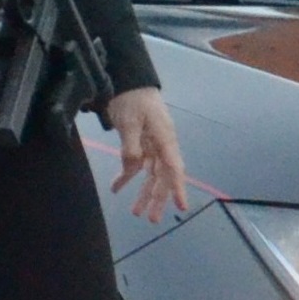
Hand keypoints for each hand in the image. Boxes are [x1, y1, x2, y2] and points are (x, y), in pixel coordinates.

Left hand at [104, 85, 189, 222]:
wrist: (127, 81)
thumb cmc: (132, 98)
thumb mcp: (130, 121)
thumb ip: (131, 145)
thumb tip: (133, 168)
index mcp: (165, 139)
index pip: (174, 169)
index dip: (178, 189)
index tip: (182, 207)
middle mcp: (162, 145)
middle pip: (162, 176)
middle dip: (157, 198)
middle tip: (150, 219)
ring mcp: (152, 145)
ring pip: (150, 174)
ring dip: (143, 193)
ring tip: (135, 212)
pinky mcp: (140, 144)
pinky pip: (136, 165)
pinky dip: (126, 177)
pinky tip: (116, 188)